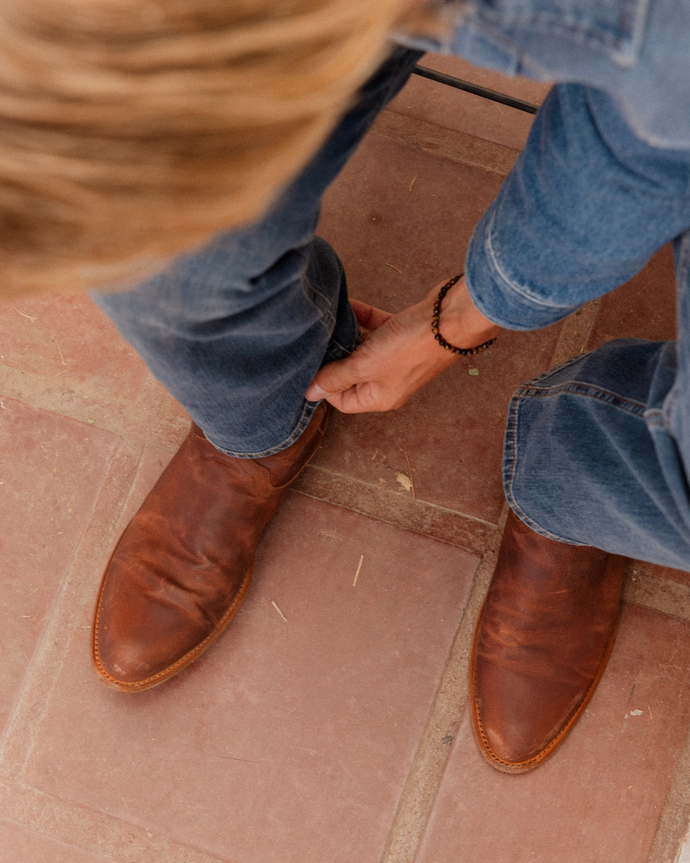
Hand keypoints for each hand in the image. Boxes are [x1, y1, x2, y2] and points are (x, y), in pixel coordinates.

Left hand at [304, 276, 500, 412]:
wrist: (450, 318)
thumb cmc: (411, 348)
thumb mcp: (365, 365)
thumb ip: (336, 377)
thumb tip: (310, 394)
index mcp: (380, 397)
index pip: (343, 401)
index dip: (324, 386)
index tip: (308, 365)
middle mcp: (387, 380)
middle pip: (351, 373)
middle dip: (333, 357)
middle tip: (313, 342)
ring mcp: (395, 356)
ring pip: (362, 348)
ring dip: (346, 334)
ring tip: (325, 322)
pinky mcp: (402, 333)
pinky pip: (375, 327)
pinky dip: (361, 317)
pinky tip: (345, 304)